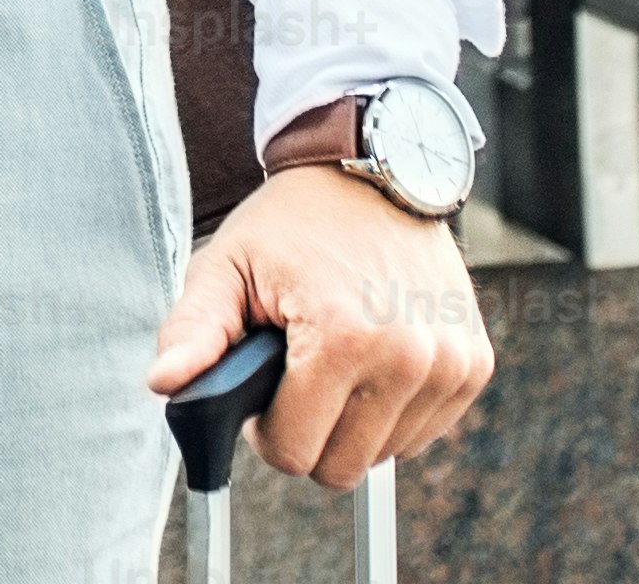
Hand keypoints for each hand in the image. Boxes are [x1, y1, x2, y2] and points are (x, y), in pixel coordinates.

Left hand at [143, 168, 491, 486]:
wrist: (371, 169)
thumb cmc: (291, 223)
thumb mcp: (225, 265)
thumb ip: (193, 330)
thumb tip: (164, 384)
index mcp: (343, 339)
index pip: (295, 453)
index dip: (266, 428)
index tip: (265, 383)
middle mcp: (408, 357)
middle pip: (342, 468)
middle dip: (309, 430)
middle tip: (296, 371)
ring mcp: (449, 364)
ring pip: (384, 455)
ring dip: (353, 421)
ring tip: (334, 356)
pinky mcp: (474, 365)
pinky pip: (422, 433)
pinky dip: (393, 409)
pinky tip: (374, 356)